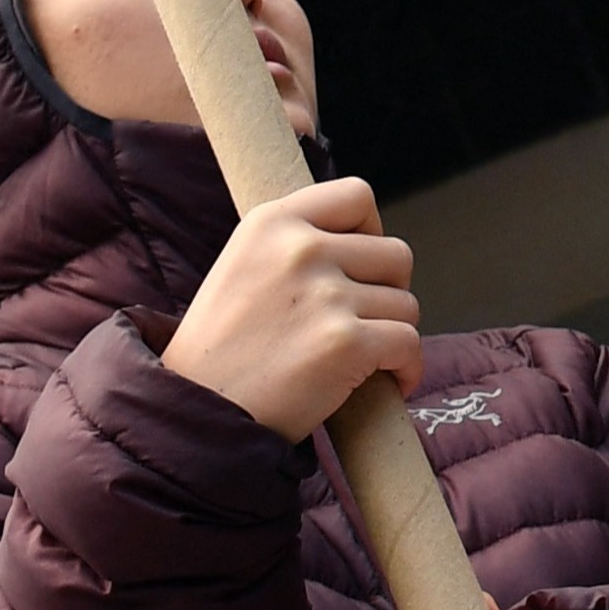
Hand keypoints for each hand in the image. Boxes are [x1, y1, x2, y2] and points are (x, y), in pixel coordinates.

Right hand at [162, 178, 419, 439]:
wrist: (198, 413)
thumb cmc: (223, 349)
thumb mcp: (243, 267)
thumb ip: (296, 245)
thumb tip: (365, 240)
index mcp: (271, 222)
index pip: (357, 196)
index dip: (371, 231)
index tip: (360, 266)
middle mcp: (299, 249)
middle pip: (396, 254)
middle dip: (388, 291)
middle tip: (360, 322)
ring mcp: (325, 295)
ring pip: (406, 304)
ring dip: (392, 334)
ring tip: (357, 357)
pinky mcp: (346, 342)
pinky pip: (410, 344)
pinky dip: (406, 368)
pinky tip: (386, 382)